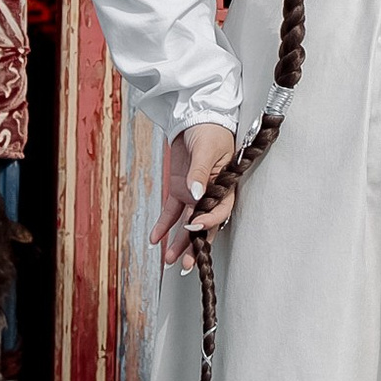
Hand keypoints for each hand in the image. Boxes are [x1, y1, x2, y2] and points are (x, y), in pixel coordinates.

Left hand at [151, 122, 238, 265]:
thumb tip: (196, 195)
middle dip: (195, 246)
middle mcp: (211, 194)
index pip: (219, 210)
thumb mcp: (207, 149)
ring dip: (178, 242)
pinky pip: (171, 211)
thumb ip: (200, 173)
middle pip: (204, 225)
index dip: (208, 221)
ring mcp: (194, 194)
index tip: (194, 227)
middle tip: (186, 264)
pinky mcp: (180, 189)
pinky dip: (163, 225)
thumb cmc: (211, 129)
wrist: (197, 116)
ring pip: (186, 224)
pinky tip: (155, 239)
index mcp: (225, 185)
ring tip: (169, 260)